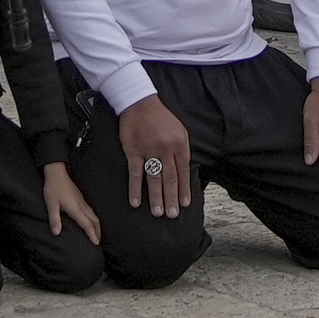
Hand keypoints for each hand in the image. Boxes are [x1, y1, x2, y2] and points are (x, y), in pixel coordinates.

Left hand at [41, 159, 99, 244]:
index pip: (87, 224)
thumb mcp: (51, 204)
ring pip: (93, 215)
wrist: (56, 173)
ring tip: (95, 233)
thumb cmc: (53, 189)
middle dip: (98, 232)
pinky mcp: (80, 198)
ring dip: (96, 225)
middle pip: (94, 220)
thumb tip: (56, 233)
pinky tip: (88, 220)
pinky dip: (92, 219)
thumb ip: (54, 219)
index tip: (96, 243)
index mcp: (75, 208)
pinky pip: (90, 210)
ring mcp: (82, 201)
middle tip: (98, 242)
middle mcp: (81, 205)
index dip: (92, 234)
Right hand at [114, 95, 195, 219]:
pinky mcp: (133, 151)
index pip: (183, 172)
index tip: (185, 203)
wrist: (140, 103)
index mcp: (179, 145)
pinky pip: (135, 173)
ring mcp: (149, 151)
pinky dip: (135, 189)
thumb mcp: (180, 130)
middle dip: (172, 198)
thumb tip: (185, 172)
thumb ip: (182, 150)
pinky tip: (135, 201)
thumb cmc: (161, 117)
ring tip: (157, 212)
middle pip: (170, 179)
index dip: (184, 189)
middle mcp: (166, 150)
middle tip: (172, 215)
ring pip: (154, 179)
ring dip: (156, 198)